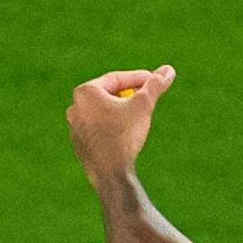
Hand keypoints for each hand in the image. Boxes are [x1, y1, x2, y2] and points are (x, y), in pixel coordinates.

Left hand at [65, 65, 177, 187]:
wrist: (110, 173)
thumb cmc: (124, 135)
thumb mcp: (143, 105)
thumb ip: (155, 85)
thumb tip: (168, 70)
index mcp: (85, 92)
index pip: (116, 79)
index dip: (139, 78)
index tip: (155, 81)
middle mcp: (74, 107)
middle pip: (108, 94)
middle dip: (130, 93)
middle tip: (148, 96)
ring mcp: (74, 127)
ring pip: (104, 112)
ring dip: (122, 110)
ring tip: (140, 115)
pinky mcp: (79, 144)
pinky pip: (99, 128)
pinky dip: (114, 126)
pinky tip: (127, 134)